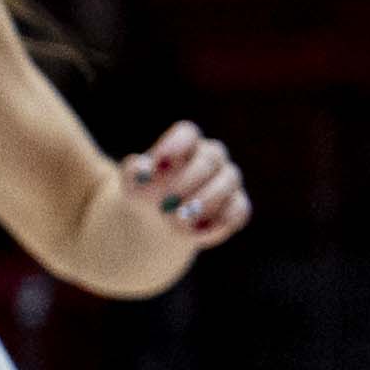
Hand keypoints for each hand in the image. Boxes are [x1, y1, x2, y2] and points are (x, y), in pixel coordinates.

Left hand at [124, 122, 248, 253]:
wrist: (157, 223)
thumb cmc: (144, 195)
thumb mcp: (132, 185)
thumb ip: (134, 173)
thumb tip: (142, 168)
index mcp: (184, 144)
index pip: (187, 133)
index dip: (177, 144)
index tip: (160, 161)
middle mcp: (210, 157)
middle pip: (209, 158)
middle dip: (187, 180)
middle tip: (167, 202)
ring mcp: (227, 181)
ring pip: (226, 183)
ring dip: (202, 204)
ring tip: (176, 222)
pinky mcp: (236, 206)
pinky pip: (237, 211)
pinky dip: (219, 224)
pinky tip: (196, 236)